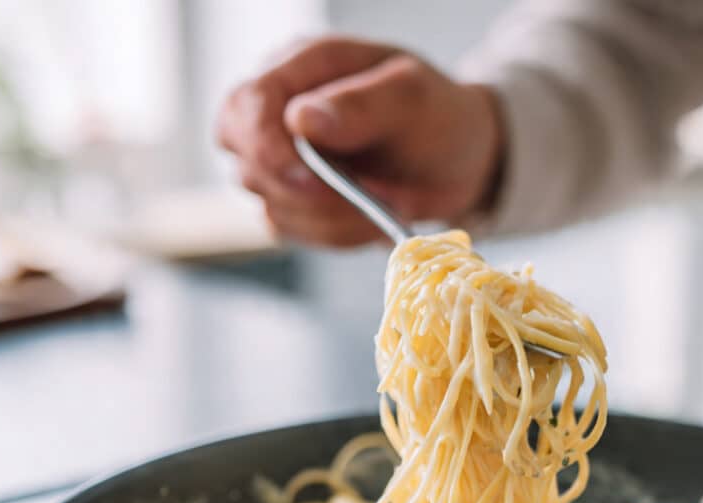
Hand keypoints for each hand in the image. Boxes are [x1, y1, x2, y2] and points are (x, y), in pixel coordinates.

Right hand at [216, 36, 502, 246]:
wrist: (459, 162)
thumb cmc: (438, 116)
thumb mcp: (412, 99)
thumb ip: (359, 105)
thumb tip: (301, 119)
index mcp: (302, 68)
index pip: (245, 106)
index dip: (266, 148)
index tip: (311, 178)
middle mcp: (281, 111)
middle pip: (243, 157)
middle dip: (298, 190)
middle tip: (358, 194)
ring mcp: (285, 160)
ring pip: (269, 203)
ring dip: (329, 218)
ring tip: (382, 201)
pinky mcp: (296, 202)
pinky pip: (292, 231)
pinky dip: (334, 234)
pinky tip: (367, 218)